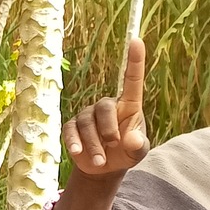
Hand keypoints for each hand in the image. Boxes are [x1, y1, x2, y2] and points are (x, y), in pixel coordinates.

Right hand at [64, 38, 148, 177]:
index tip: (136, 40)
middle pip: (104, 108)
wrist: (103, 169)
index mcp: (128, 106)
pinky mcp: (72, 127)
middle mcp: (106, 106)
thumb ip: (139, 146)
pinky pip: (71, 131)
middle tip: (114, 146)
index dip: (134, 61)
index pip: (132, 80)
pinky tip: (78, 153)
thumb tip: (133, 140)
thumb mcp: (137, 153)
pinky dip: (74, 142)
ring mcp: (87, 116)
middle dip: (109, 129)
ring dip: (95, 145)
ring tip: (101, 162)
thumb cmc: (125, 153)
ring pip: (87, 124)